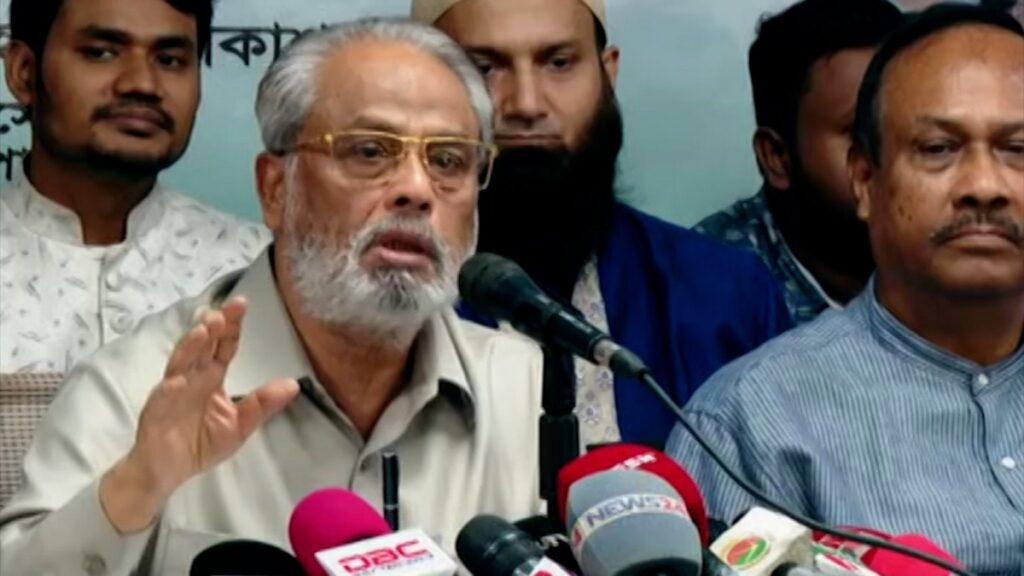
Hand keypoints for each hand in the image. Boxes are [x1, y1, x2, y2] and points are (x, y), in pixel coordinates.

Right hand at [99, 297, 298, 533]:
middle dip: (210, 328)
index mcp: (211, 378)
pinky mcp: (155, 415)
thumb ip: (263, 404)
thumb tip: (293, 384)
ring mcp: (170, 394)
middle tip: (221, 311)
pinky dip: (168, 391)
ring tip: (202, 331)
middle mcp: (190, 379)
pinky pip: (161, 402)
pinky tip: (176, 382)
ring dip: (189, 348)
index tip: (241, 305)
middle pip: (200, 348)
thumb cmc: (200, 443)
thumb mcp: (240, 425)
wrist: (167, 473)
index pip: (222, 347)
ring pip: (179, 366)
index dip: (231, 327)